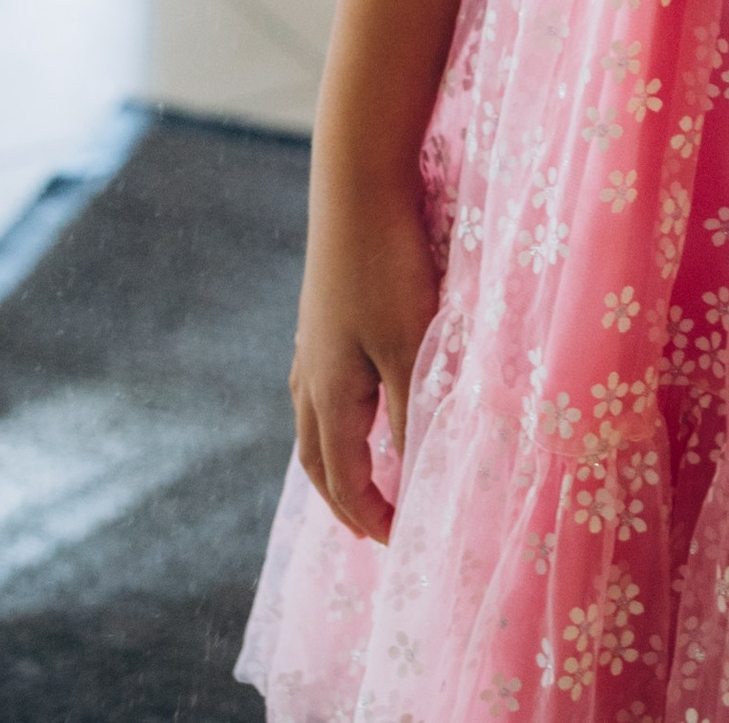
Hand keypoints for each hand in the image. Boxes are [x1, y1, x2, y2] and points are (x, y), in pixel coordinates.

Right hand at [289, 184, 438, 544]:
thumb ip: (415, 411)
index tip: (400, 542)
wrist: (356, 186)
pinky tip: (358, 405)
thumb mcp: (411, 345)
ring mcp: (310, 344)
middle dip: (345, 500)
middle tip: (374, 529)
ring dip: (337, 461)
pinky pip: (321, 389)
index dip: (371, 516)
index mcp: (329, 394)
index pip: (344, 479)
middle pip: (318, 461)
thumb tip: (419, 471)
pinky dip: (337, 420)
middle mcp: (309, 376)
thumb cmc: (388, 267)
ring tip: (363, 479)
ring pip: (315, 424)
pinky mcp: (320, 316)